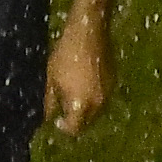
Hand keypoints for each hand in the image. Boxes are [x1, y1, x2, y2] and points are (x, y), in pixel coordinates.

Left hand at [45, 14, 111, 135]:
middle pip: (87, 123)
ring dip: (85, 109)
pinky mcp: (113, 84)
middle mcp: (97, 104)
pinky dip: (93, 98)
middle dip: (75, 120)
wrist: (89, 33)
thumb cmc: (66, 54)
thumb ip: (50, 102)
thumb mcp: (52, 78)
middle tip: (64, 109)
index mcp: (80, 104)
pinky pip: (102, 98)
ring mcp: (107, 94)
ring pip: (96, 112)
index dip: (64, 127)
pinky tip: (84, 84)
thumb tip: (48, 118)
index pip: (74, 129)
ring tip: (73, 96)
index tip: (57, 120)